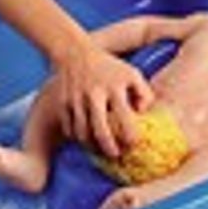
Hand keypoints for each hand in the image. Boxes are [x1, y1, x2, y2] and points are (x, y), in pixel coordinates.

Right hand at [53, 43, 154, 157]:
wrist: (75, 53)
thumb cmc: (109, 67)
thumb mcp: (132, 74)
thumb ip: (144, 94)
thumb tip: (143, 115)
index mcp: (114, 87)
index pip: (125, 118)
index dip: (131, 137)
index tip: (134, 145)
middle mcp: (95, 94)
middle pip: (101, 132)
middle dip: (110, 150)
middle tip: (116, 156)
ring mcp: (76, 99)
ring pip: (83, 134)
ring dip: (92, 147)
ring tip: (101, 149)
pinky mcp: (63, 103)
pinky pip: (70, 130)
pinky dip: (78, 139)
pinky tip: (87, 139)